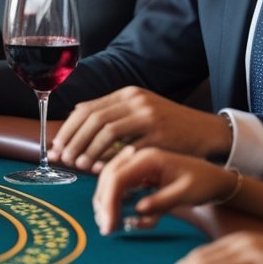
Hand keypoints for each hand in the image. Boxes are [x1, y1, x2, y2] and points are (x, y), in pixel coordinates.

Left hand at [49, 86, 232, 171]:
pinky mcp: (160, 134)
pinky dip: (109, 158)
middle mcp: (135, 100)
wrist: (206, 131)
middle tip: (62, 158)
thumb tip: (75, 127)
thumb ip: (112, 117)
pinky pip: (127, 146)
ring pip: (106, 130)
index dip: (68, 128)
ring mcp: (148, 116)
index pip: (87, 108)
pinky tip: (100, 168)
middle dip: (73, 139)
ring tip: (77, 164)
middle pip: (93, 118)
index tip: (56, 146)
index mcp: (127, 94)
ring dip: (87, 148)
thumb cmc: (168, 128)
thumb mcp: (138, 114)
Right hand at [92, 147, 237, 234]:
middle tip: (106, 228)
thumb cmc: (204, 183)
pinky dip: (121, 206)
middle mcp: (140, 160)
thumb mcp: (186, 193)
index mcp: (149, 159)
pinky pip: (124, 191)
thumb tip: (137, 210)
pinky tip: (129, 222)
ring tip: (110, 226)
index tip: (108, 225)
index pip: (117, 178)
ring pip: (113, 184)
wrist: (217, 180)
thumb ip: (162, 201)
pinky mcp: (142, 179)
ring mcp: (140, 169)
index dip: (109, 201)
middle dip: (104, 203)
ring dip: (108, 205)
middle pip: (109, 178)